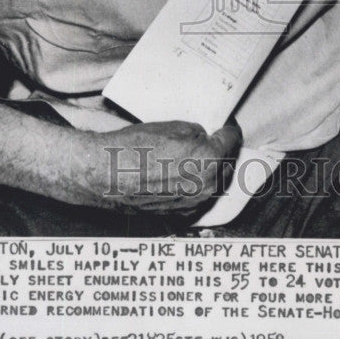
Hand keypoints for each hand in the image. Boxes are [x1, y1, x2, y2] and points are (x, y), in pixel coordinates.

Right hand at [86, 119, 241, 214]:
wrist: (106, 175)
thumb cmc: (136, 148)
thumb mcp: (173, 127)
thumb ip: (196, 133)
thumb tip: (203, 137)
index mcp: (209, 160)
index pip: (232, 140)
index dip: (230, 128)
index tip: (226, 124)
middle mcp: (206, 186)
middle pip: (226, 163)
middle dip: (222, 149)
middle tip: (213, 137)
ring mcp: (193, 203)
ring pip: (213, 183)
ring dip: (210, 168)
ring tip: (196, 155)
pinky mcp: (179, 214)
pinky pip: (197, 197)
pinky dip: (196, 185)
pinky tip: (182, 173)